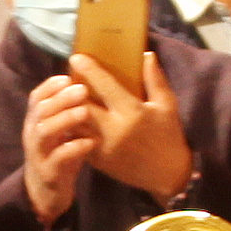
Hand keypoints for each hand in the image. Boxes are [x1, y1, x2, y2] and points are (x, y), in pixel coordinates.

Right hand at [18, 75, 104, 222]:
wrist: (45, 194)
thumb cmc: (59, 156)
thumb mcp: (60, 133)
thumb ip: (67, 112)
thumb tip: (90, 83)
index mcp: (36, 122)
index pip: (37, 98)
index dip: (51, 86)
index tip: (69, 76)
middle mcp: (33, 136)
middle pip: (41, 111)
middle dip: (61, 98)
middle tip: (83, 89)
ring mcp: (39, 155)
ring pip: (44, 132)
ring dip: (65, 119)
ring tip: (86, 111)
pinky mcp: (48, 173)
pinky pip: (57, 159)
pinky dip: (73, 148)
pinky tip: (90, 142)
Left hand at [76, 53, 193, 204]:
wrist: (168, 175)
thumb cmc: (168, 136)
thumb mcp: (167, 105)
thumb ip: (155, 80)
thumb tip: (147, 55)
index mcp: (132, 112)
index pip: (104, 85)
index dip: (88, 69)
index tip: (76, 57)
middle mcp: (114, 129)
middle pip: (82, 104)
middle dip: (70, 89)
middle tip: (65, 78)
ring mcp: (103, 147)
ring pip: (74, 123)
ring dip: (67, 109)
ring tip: (62, 96)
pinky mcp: (97, 160)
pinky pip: (76, 140)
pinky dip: (70, 127)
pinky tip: (68, 117)